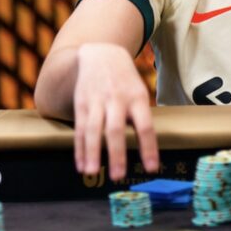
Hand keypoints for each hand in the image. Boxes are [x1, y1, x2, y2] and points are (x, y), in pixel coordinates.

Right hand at [72, 43, 158, 180]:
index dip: (149, 148)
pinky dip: (79, 148)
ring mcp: (97, 101)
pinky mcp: (81, 104)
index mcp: (137, 98)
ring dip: (92, 153)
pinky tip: (81, 165)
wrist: (101, 54)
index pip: (145, 126)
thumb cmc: (126, 81)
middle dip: (117, 154)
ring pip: (93, 130)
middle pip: (116, 129)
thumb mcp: (139, 92)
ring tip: (92, 173)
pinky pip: (79, 128)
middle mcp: (117, 99)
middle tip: (118, 176)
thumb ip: (140, 118)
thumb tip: (146, 150)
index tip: (151, 168)